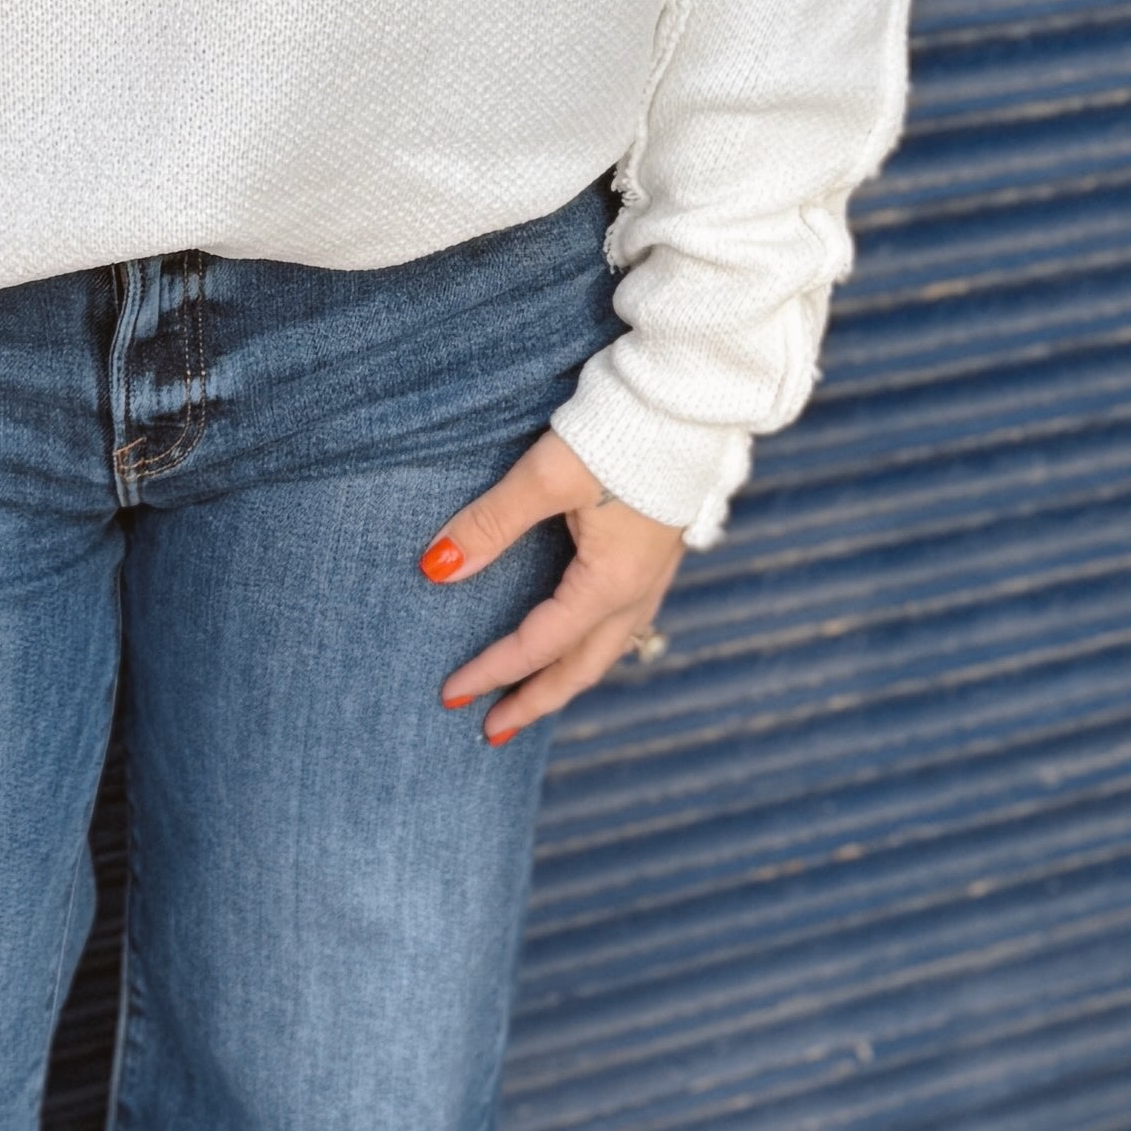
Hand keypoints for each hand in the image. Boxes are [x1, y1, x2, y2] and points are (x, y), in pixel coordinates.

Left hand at [420, 430, 683, 742]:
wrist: (694, 400)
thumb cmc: (619, 434)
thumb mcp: (546, 477)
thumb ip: (490, 524)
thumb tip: (436, 568)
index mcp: (610, 583)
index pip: (539, 645)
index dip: (493, 671)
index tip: (452, 694)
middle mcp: (638, 590)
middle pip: (581, 667)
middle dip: (536, 701)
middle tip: (491, 731)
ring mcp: (655, 574)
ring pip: (607, 649)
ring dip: (566, 679)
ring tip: (532, 699)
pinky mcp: (661, 552)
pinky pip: (624, 623)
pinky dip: (592, 647)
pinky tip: (579, 640)